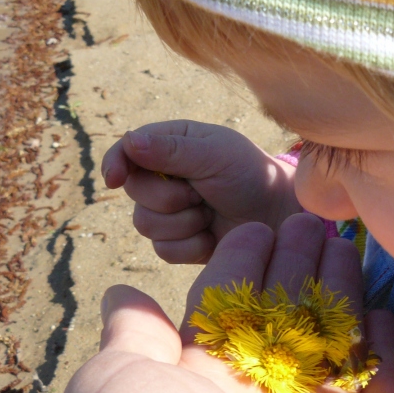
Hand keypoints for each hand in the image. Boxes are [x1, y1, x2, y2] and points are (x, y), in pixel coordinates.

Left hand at [61, 215, 393, 392]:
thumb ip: (127, 343)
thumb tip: (123, 297)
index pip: (223, 311)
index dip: (237, 264)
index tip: (254, 227)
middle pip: (283, 316)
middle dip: (293, 265)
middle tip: (308, 219)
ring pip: (337, 337)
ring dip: (340, 288)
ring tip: (344, 241)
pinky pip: (392, 380)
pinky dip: (389, 342)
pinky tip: (382, 307)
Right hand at [101, 121, 302, 262]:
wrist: (279, 216)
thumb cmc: (251, 174)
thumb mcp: (215, 154)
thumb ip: (172, 150)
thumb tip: (128, 142)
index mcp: (171, 144)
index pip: (127, 150)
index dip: (115, 163)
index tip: (114, 178)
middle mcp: (165, 176)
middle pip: (134, 192)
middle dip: (168, 197)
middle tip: (200, 192)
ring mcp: (170, 211)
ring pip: (146, 224)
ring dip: (183, 221)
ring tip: (210, 212)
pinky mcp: (180, 242)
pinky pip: (164, 250)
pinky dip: (191, 244)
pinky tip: (213, 236)